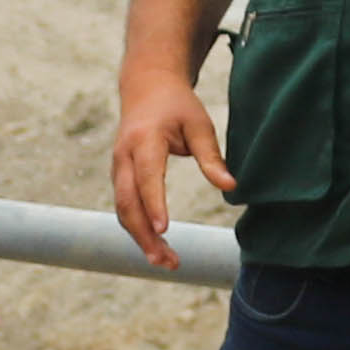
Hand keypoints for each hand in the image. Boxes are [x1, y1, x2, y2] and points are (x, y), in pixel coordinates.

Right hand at [109, 67, 236, 267]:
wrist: (146, 87)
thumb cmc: (177, 106)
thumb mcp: (200, 124)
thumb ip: (211, 156)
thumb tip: (231, 187)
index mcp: (144, 140)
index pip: (147, 176)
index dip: (154, 203)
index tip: (164, 230)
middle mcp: (124, 156)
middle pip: (127, 202)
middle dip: (144, 235)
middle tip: (167, 261)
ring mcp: (118, 168)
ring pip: (123, 210)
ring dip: (141, 238)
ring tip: (166, 262)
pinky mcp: (119, 177)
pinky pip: (124, 207)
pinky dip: (138, 229)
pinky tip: (156, 247)